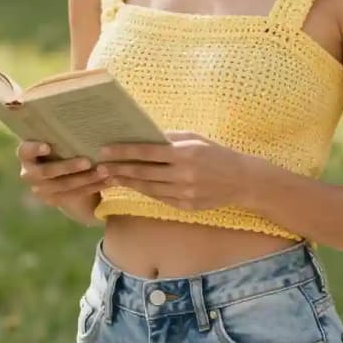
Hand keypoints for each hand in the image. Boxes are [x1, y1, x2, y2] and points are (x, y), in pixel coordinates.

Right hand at [17, 140, 106, 208]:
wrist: (64, 177)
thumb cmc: (62, 148)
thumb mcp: (59, 142)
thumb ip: (61, 133)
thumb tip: (80, 110)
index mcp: (27, 155)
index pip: (24, 151)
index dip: (34, 149)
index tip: (48, 146)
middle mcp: (29, 173)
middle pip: (47, 172)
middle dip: (68, 167)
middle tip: (88, 161)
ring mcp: (41, 189)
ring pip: (64, 186)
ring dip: (85, 179)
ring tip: (104, 171)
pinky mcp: (55, 201)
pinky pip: (75, 195)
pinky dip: (93, 187)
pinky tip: (108, 181)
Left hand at [97, 131, 250, 209]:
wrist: (242, 180)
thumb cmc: (216, 154)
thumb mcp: (196, 138)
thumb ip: (170, 138)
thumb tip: (144, 136)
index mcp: (185, 153)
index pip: (147, 151)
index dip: (124, 151)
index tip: (105, 150)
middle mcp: (183, 174)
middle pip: (143, 172)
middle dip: (119, 169)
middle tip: (100, 167)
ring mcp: (184, 192)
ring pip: (148, 188)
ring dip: (127, 183)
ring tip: (111, 177)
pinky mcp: (186, 206)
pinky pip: (159, 198)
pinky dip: (144, 192)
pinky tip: (132, 186)